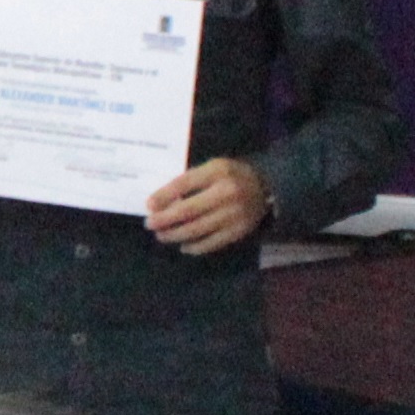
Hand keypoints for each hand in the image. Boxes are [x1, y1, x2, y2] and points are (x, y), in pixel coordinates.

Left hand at [147, 157, 270, 254]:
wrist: (267, 187)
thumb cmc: (230, 175)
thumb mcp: (212, 167)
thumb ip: (190, 180)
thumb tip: (161, 201)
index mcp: (217, 172)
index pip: (184, 184)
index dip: (164, 195)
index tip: (148, 205)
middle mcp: (227, 193)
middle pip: (189, 210)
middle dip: (165, 219)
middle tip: (150, 224)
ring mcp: (234, 214)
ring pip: (198, 229)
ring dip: (175, 235)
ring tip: (162, 235)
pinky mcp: (239, 231)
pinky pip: (212, 243)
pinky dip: (195, 247)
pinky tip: (183, 246)